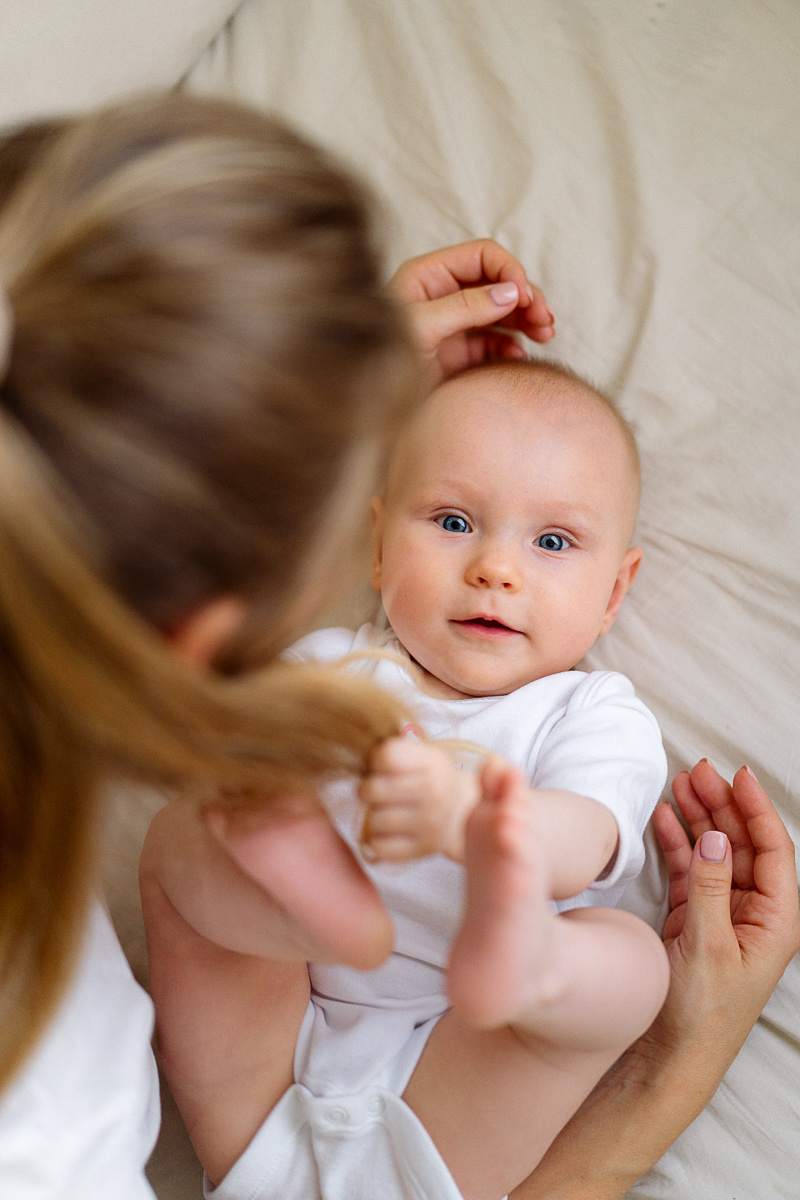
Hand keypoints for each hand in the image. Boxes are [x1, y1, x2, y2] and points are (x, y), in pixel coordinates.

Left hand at [359, 735, 479, 861]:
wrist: (461, 812)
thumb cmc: (432, 779)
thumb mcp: (423, 755)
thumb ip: (397, 749)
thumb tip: (369, 758)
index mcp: (432, 764)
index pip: (386, 756)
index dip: (376, 760)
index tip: (383, 767)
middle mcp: (434, 794)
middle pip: (375, 789)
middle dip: (368, 789)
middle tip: (375, 791)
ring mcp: (429, 825)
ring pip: (376, 820)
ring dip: (374, 815)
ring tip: (384, 810)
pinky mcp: (422, 850)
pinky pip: (381, 847)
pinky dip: (377, 840)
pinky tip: (387, 831)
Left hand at [390, 239, 554, 381]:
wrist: (365, 406)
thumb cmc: (379, 358)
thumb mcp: (421, 327)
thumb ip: (464, 307)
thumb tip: (511, 293)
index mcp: (428, 276)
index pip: (482, 256)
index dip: (509, 271)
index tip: (525, 296)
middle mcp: (443, 296)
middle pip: (498, 282)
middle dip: (525, 296)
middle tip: (545, 319)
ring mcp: (453, 325)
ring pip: (501, 312)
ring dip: (526, 319)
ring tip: (545, 333)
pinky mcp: (459, 355)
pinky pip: (494, 343)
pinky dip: (512, 346)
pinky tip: (518, 355)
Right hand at [650, 759, 799, 1055]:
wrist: (673, 1054)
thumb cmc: (702, 1012)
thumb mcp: (708, 945)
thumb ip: (710, 887)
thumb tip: (714, 837)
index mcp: (775, 921)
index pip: (773, 851)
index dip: (756, 810)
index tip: (737, 776)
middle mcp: (753, 913)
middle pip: (742, 844)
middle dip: (722, 805)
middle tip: (698, 772)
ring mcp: (722, 914)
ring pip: (714, 852)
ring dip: (698, 817)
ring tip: (679, 784)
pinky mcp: (693, 919)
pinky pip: (689, 870)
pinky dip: (676, 842)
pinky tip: (663, 818)